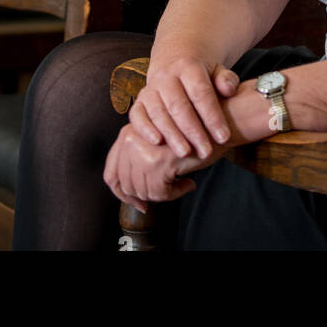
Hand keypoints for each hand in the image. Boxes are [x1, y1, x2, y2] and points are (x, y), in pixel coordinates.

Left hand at [103, 120, 229, 211]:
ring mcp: (142, 149)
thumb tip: (127, 195)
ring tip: (179, 184)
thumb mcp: (157, 143)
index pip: (111, 173)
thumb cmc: (190, 135)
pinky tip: (187, 184)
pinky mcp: (158, 160)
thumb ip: (137, 160)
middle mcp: (130, 138)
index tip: (138, 202)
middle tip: (165, 193)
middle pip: (125, 186)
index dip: (122, 193)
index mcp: (126, 133)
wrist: (216, 124)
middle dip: (145, 196)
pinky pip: (159, 193)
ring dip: (162, 195)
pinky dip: (174, 194)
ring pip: (142, 191)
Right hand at [128, 56, 239, 160]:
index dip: (212, 116)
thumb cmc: (202, 78)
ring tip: (186, 153)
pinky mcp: (139, 102)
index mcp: (188, 66)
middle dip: (193, 131)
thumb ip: (226, 80)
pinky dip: (145, 128)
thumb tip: (228, 90)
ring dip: (172, 134)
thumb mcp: (218, 73)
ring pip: (158, 112)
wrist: (174, 68)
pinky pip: (137, 115)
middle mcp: (166, 76)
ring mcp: (150, 88)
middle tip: (206, 152)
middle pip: (178, 104)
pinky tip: (157, 143)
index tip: (224, 137)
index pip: (200, 92)